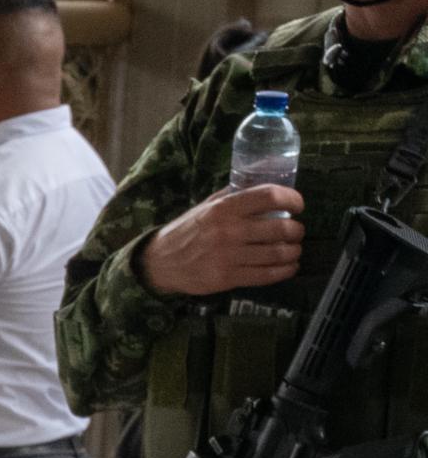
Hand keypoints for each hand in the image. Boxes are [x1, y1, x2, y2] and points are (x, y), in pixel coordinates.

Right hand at [142, 183, 306, 297]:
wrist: (160, 262)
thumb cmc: (187, 231)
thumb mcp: (207, 206)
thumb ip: (235, 196)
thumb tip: (266, 180)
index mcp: (224, 208)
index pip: (269, 196)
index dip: (292, 199)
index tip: (298, 205)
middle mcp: (228, 231)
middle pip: (280, 228)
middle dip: (296, 230)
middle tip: (296, 232)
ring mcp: (228, 256)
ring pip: (278, 253)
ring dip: (293, 251)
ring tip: (293, 250)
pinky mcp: (228, 278)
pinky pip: (267, 275)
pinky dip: (286, 270)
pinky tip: (289, 267)